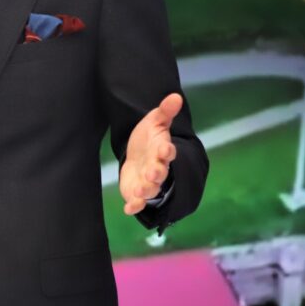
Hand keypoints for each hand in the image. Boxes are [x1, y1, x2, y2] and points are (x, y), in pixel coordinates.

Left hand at [119, 93, 180, 215]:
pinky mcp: (136, 192)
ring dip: (146, 190)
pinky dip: (134, 206)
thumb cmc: (149, 138)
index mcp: (162, 150)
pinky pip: (137, 201)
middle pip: (160, 172)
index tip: (166, 149)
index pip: (167, 151)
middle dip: (156, 173)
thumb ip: (164, 111)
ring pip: (150, 189)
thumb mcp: (154, 122)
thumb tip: (176, 96)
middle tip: (152, 173)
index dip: (167, 150)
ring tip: (140, 190)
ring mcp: (148, 182)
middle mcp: (158, 168)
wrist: (138, 154)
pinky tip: (128, 209)